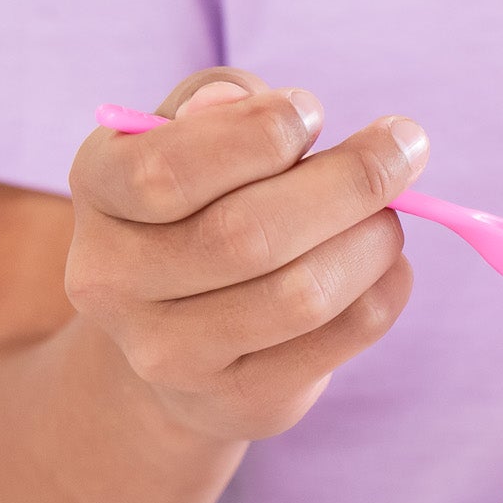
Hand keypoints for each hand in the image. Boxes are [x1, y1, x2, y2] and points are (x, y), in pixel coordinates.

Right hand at [66, 70, 425, 442]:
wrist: (178, 336)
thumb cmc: (200, 203)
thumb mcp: (191, 134)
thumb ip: (219, 102)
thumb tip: (256, 105)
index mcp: (99, 191)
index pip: (167, 169)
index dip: (258, 134)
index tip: (314, 112)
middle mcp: (112, 280)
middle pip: (248, 235)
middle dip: (350, 181)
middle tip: (404, 146)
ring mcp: (168, 353)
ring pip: (300, 296)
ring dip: (372, 241)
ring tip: (390, 214)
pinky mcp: (236, 401)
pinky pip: (338, 340)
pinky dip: (385, 290)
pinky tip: (387, 264)